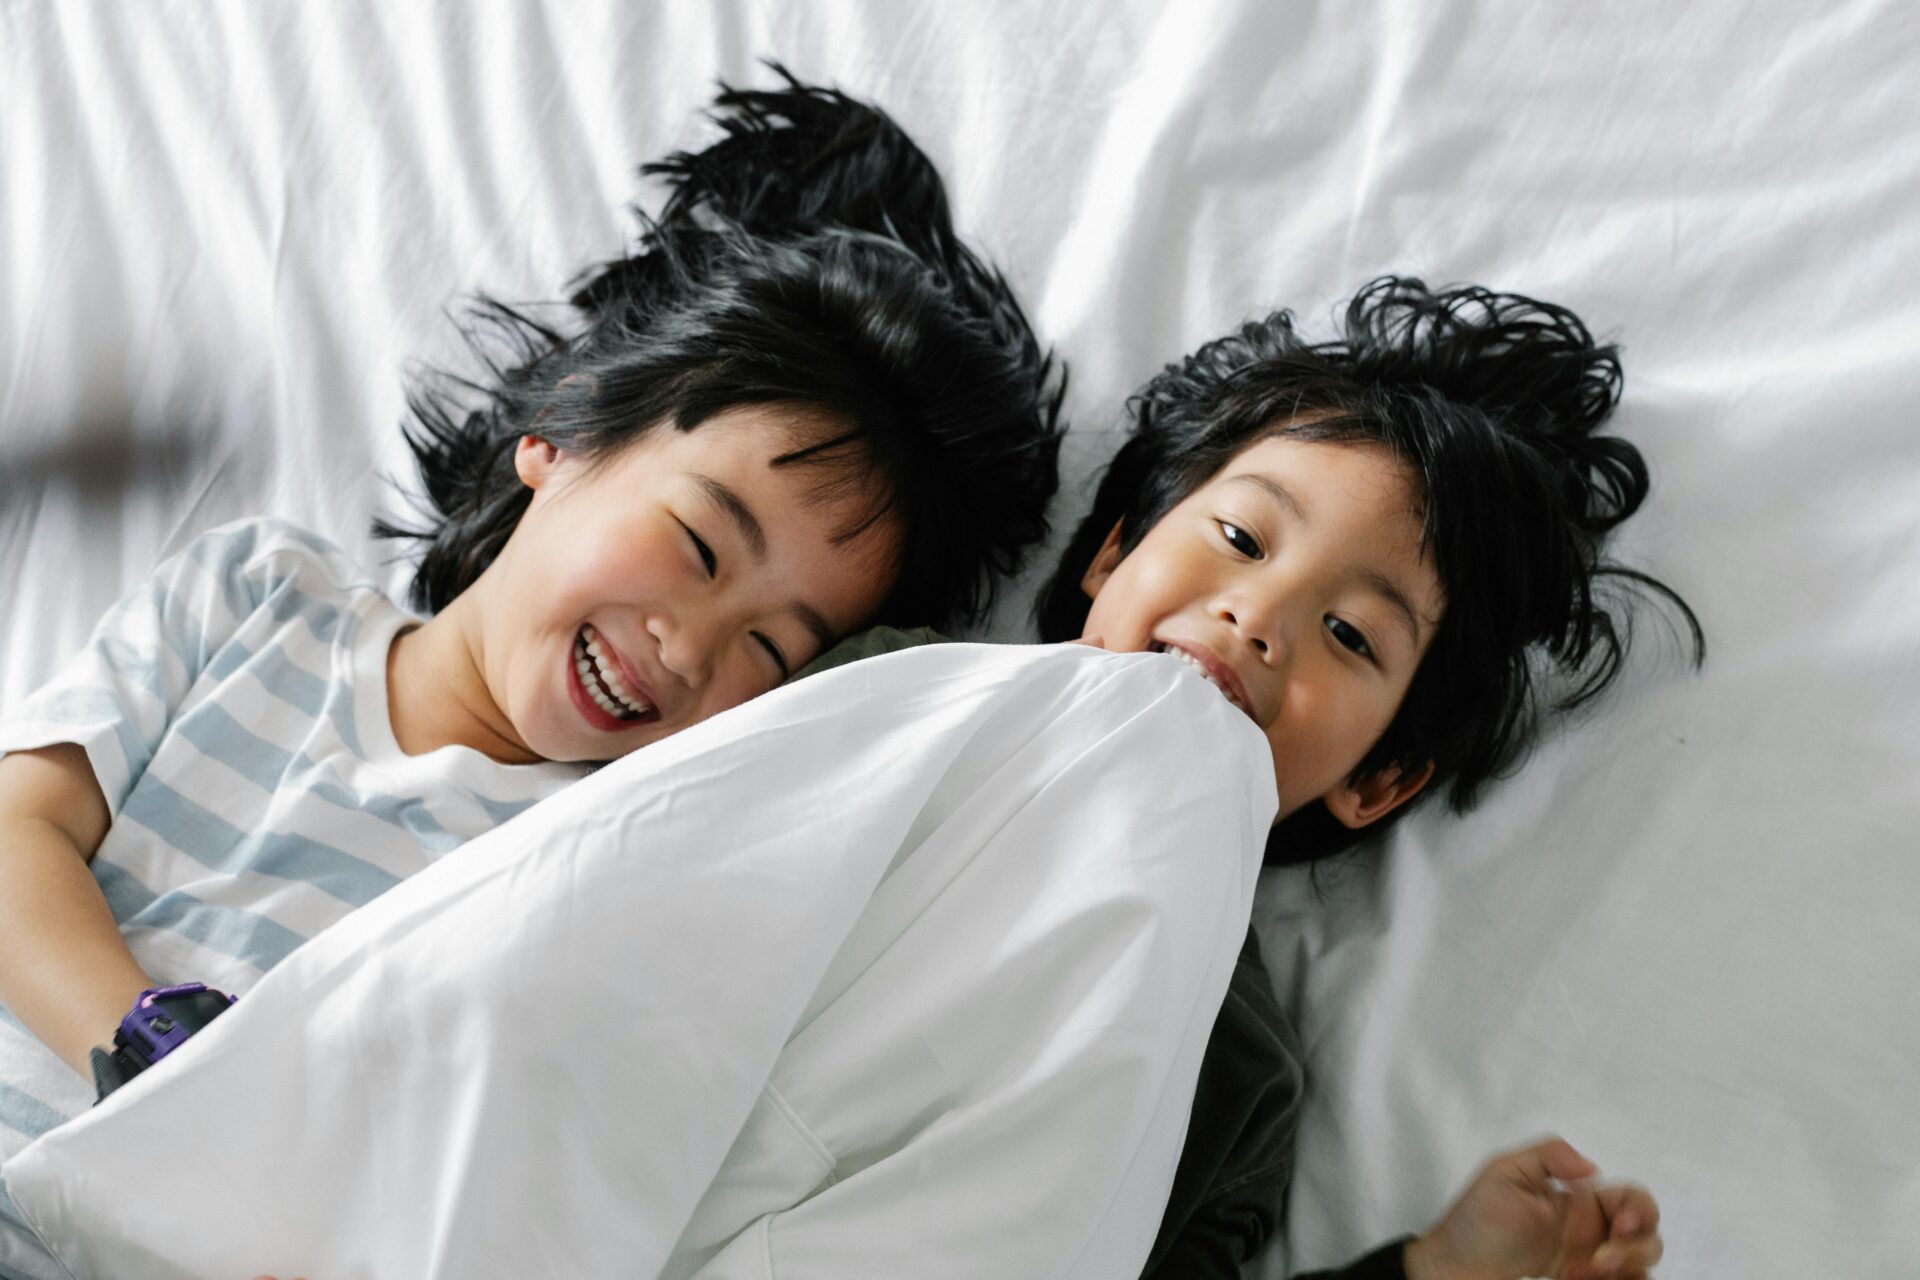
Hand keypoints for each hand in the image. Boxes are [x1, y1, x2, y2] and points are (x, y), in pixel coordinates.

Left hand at [1404, 1137, 1663, 1279]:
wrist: (1453, 1269)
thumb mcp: (1504, 1173)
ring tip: (1585, 1273)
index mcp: (1578, 1200)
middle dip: (1637, 1248)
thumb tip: (1592, 1167)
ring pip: (1640, 1266)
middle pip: (1648, 1236)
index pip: (1632, 1199)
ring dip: (1628, 1269)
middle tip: (1599, 1261)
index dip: (1641, 1210)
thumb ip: (1548, 1156)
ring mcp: (1587, 1263)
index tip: (1621, 1225)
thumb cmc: (1474, 1222)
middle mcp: (1590, 1232)